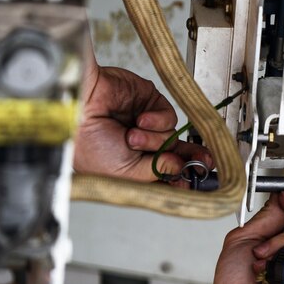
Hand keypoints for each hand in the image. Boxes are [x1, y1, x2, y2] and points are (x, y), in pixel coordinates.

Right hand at [74, 63, 210, 181]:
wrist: (77, 108)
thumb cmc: (87, 143)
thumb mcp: (125, 170)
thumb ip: (156, 171)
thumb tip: (180, 169)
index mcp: (131, 166)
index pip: (165, 173)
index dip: (182, 176)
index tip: (201, 180)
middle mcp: (140, 145)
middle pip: (176, 153)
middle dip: (191, 159)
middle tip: (207, 163)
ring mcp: (145, 124)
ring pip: (172, 136)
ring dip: (156, 139)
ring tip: (133, 136)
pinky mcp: (149, 102)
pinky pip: (169, 117)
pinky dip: (158, 121)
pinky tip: (141, 120)